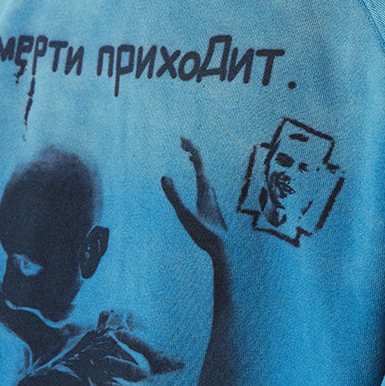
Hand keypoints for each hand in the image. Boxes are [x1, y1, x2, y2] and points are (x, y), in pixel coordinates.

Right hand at [161, 137, 226, 259]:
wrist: (220, 247)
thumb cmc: (202, 232)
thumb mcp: (184, 214)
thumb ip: (173, 196)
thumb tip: (164, 177)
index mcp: (203, 188)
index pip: (198, 161)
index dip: (191, 147)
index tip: (182, 138)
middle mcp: (209, 188)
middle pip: (201, 164)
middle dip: (192, 150)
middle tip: (181, 141)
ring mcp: (211, 195)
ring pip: (204, 172)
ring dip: (195, 160)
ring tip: (187, 154)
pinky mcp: (211, 202)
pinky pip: (204, 180)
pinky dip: (198, 171)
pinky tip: (198, 178)